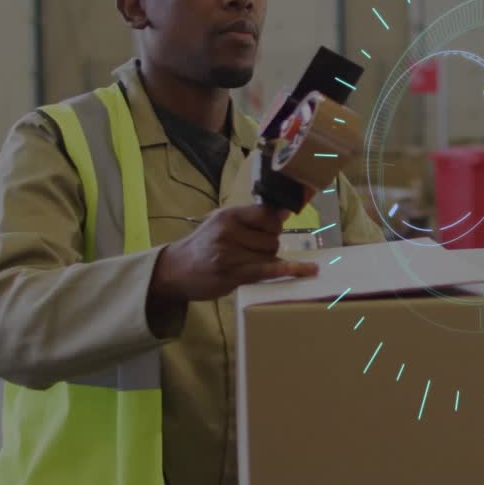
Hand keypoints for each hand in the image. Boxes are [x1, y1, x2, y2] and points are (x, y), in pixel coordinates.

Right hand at [151, 204, 318, 302]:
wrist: (174, 271)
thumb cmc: (203, 246)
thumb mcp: (221, 223)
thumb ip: (251, 217)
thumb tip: (286, 210)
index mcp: (228, 215)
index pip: (266, 212)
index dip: (276, 221)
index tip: (279, 225)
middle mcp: (228, 231)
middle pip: (272, 237)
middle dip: (270, 245)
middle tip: (251, 251)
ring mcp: (229, 253)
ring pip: (271, 254)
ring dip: (269, 260)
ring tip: (247, 262)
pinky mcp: (232, 274)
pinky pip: (268, 270)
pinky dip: (291, 270)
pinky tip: (309, 270)